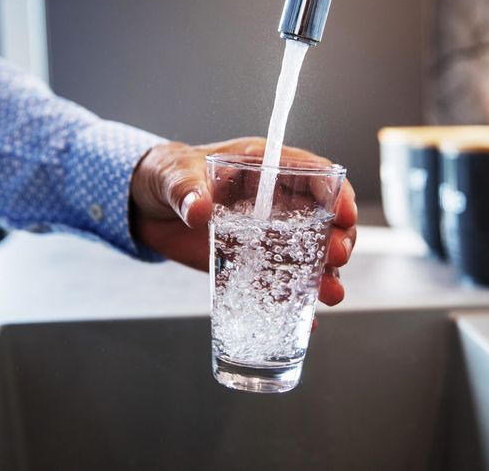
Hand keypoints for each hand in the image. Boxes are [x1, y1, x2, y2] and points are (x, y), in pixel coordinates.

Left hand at [130, 137, 356, 306]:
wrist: (144, 207)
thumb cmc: (165, 175)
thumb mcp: (173, 175)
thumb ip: (185, 190)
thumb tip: (199, 209)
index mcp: (262, 168)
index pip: (312, 174)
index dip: (335, 192)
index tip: (345, 213)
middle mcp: (273, 202)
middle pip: (321, 218)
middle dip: (336, 237)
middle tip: (338, 257)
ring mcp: (264, 234)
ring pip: (307, 253)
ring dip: (324, 273)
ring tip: (331, 294)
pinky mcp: (249, 262)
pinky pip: (276, 281)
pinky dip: (292, 300)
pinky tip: (306, 321)